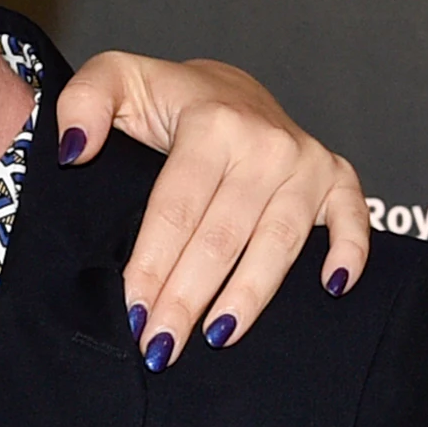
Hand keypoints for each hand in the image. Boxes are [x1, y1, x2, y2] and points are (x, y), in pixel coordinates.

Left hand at [52, 53, 370, 369]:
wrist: (226, 88)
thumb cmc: (165, 98)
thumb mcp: (114, 80)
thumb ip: (82, 103)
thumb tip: (75, 150)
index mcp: (212, 123)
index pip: (176, 210)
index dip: (152, 265)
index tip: (132, 312)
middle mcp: (266, 143)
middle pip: (222, 237)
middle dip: (188, 298)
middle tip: (160, 346)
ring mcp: (306, 162)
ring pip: (278, 243)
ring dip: (248, 297)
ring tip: (216, 339)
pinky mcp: (337, 176)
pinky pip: (352, 219)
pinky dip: (349, 253)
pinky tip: (333, 288)